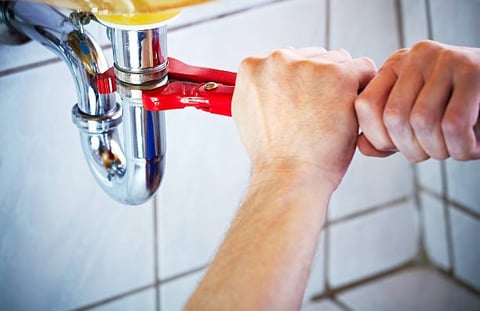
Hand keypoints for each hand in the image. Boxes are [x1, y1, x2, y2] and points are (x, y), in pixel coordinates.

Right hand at [232, 47, 375, 188]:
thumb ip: (260, 90)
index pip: (287, 60)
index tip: (303, 103)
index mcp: (253, 67)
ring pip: (338, 61)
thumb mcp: (248, 115)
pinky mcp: (338, 75)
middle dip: (320, 81)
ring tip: (332, 116)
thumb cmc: (274, 155)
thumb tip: (271, 81)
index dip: (299, 83)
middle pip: (313, 57)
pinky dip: (364, 88)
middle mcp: (277, 59)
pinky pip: (364, 68)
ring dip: (341, 84)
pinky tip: (351, 111)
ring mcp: (308, 65)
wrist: (289, 177)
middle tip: (319, 114)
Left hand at [355, 40, 479, 161]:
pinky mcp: (473, 70)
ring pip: (422, 120)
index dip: (379, 138)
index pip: (365, 106)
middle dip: (411, 149)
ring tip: (454, 149)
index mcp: (395, 66)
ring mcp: (445, 59)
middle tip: (434, 153)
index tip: (400, 148)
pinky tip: (472, 147)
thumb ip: (386, 134)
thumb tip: (363, 147)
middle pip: (393, 117)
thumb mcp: (415, 119)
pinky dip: (461, 147)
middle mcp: (416, 56)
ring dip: (438, 150)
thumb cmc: (458, 109)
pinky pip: (453, 123)